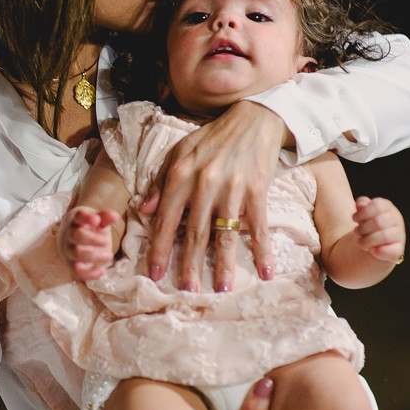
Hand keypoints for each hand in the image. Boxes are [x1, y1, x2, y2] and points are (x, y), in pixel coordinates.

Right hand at [58, 206, 120, 280]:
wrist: (73, 241)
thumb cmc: (89, 229)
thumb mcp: (97, 221)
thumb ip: (105, 218)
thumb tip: (115, 215)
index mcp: (77, 220)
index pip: (79, 216)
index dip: (87, 218)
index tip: (96, 220)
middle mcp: (70, 234)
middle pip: (76, 235)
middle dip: (92, 239)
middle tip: (106, 241)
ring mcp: (69, 250)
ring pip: (76, 253)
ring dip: (94, 256)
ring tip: (109, 255)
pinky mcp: (71, 264)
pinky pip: (77, 271)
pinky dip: (90, 273)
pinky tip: (102, 271)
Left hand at [138, 100, 285, 291]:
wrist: (252, 119)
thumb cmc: (211, 139)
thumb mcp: (178, 153)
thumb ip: (160, 183)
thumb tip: (144, 211)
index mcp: (181, 176)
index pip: (166, 220)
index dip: (160, 248)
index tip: (155, 274)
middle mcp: (204, 184)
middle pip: (195, 233)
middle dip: (190, 265)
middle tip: (187, 290)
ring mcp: (232, 189)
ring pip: (225, 234)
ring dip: (225, 265)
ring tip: (222, 289)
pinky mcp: (257, 190)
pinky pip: (259, 227)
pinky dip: (262, 250)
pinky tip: (265, 272)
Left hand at [352, 196, 405, 262]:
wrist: (375, 243)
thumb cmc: (368, 224)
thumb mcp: (364, 212)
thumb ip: (362, 205)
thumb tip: (361, 204)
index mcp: (388, 207)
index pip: (377, 205)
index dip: (363, 213)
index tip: (354, 219)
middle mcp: (396, 220)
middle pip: (378, 222)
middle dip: (362, 228)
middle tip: (356, 232)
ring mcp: (399, 235)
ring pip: (384, 236)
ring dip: (366, 240)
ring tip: (359, 242)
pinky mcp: (398, 250)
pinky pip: (390, 251)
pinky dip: (377, 251)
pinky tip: (371, 250)